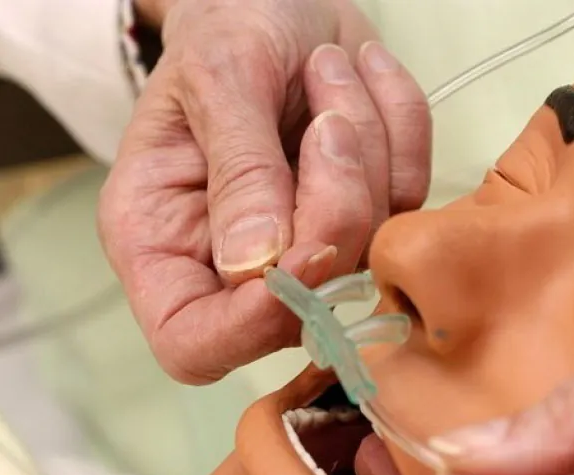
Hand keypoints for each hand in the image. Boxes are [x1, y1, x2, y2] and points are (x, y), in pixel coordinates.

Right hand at [99, 0, 430, 382]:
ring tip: (330, 68)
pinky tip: (362, 76)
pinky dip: (400, 126)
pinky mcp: (368, 218)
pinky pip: (411, 196)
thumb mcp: (218, 77)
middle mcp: (235, 265)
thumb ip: (239, 172)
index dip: (254, 322)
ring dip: (368, 145)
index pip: (196, 343)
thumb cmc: (227, 27)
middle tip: (326, 110)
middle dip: (335, 206)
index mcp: (162, 246)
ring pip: (369, 250)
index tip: (305, 248)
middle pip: (304, 308)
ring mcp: (310, 247)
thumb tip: (259, 268)